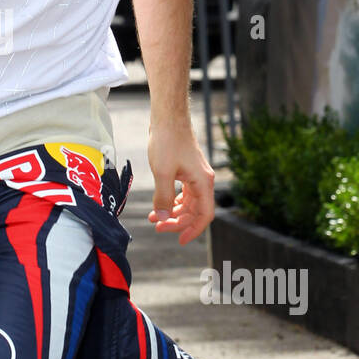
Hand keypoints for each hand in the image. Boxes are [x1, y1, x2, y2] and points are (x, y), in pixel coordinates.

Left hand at [145, 119, 214, 245]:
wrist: (168, 118)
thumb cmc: (167, 141)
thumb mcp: (162, 172)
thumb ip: (163, 198)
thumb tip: (163, 218)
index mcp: (203, 182)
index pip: (204, 215)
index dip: (193, 230)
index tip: (179, 240)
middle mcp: (203, 181)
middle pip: (195, 211)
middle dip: (177, 222)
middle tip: (157, 227)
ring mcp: (195, 176)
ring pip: (188, 203)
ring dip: (172, 212)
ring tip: (153, 218)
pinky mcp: (187, 171)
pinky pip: (183, 193)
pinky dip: (172, 201)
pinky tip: (159, 206)